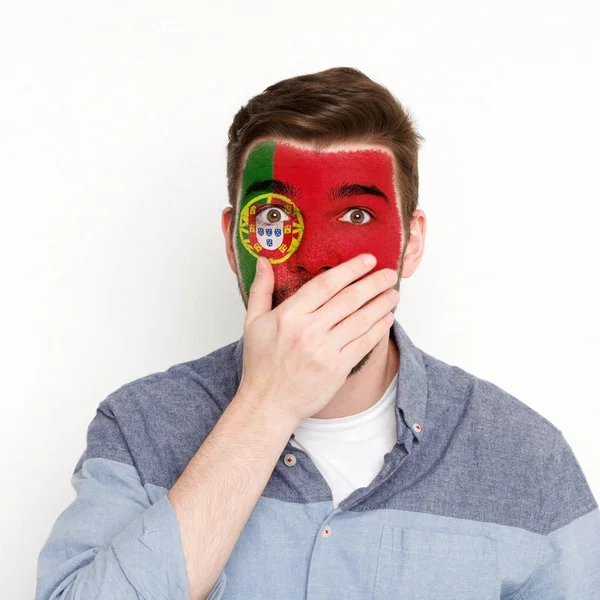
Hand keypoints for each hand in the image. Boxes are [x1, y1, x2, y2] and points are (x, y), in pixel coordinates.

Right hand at [238, 253, 398, 425]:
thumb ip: (260, 289)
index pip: (325, 284)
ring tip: (393, 293)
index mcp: (289, 315)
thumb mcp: (253, 323)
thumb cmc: (261, 364)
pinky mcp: (337, 369)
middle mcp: (308, 331)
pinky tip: (387, 318)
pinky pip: (364, 343)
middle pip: (349, 299)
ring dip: (381, 304)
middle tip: (389, 273)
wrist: (268, 403)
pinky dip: (378, 329)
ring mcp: (325, 351)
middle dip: (374, 283)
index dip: (350, 269)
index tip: (367, 260)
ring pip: (361, 320)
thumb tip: (264, 262)